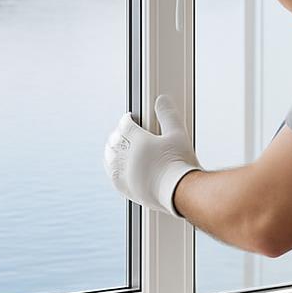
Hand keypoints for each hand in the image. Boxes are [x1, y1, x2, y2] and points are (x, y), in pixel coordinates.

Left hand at [103, 93, 203, 217]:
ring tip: (115, 148)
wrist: (181, 192)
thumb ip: (168, 115)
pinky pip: (113, 177)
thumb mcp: (178, 134)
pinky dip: (112, 169)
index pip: (125, 125)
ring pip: (110, 159)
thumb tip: (161, 100)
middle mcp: (127, 157)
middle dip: (118, 134)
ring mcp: (126, 174)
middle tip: (123, 131)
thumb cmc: (181, 163)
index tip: (130, 118)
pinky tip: (115, 169)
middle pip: (115, 141)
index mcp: (137, 141)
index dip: (127, 120)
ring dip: (111, 151)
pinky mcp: (128, 189)